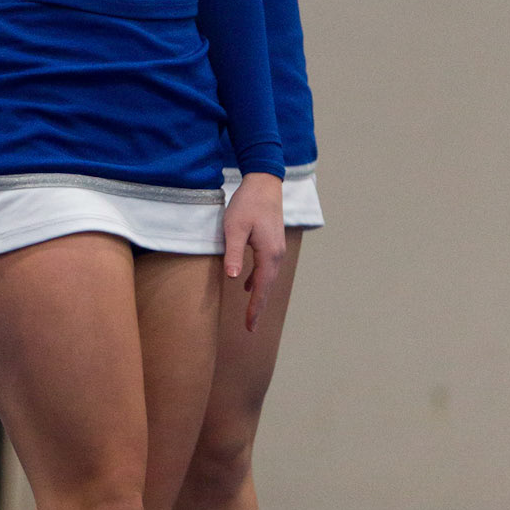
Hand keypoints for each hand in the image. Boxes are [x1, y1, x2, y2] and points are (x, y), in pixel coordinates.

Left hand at [222, 172, 284, 331]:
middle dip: (258, 307)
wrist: (264, 183)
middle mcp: (277, 255)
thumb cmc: (247, 204)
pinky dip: (258, 280)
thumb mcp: (234, 228)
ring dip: (259, 295)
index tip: (249, 327)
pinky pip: (266, 268)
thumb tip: (233, 279)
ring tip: (250, 312)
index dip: (254, 309)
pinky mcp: (272, 242)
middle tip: (250, 327)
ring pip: (268, 279)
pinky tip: (247, 284)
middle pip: (267, 288)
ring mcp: (277, 248)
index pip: (261, 289)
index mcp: (268, 254)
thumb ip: (234, 253)